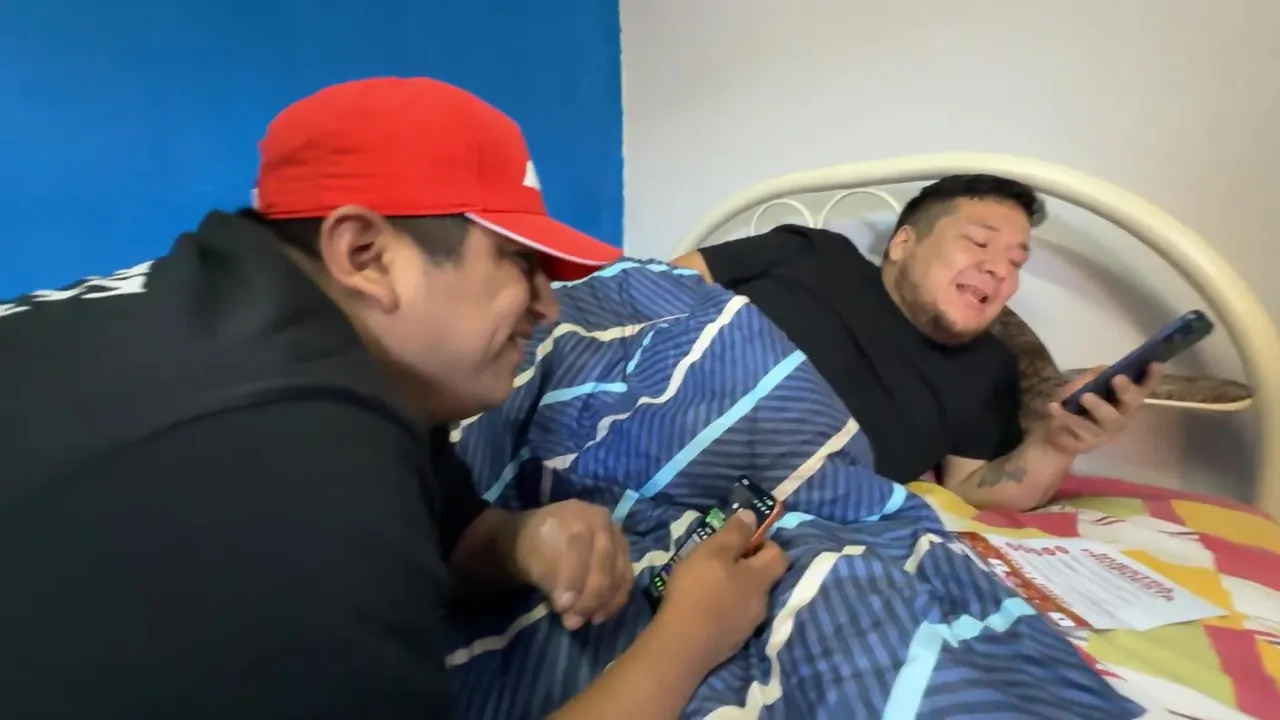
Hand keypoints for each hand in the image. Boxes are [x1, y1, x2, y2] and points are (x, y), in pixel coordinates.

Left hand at [514, 500, 632, 629]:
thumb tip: (567, 606)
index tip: (561, 606)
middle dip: (590, 595)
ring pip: (619, 571)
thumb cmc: (536, 549)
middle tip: (573, 620)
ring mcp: (617, 536)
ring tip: (587, 620)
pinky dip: (616, 600)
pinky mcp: (625, 554)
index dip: (572, 577)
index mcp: (577, 513)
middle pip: (604, 560)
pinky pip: (627, 578)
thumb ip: (551, 578)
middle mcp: (603, 520)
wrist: (544, 539)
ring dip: (604, 601)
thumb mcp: (534, 559)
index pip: (579, 544)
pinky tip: (600, 615)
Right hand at [657, 511, 788, 669]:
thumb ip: (735, 532)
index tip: (738, 539)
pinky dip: (721, 607)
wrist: (681, 646)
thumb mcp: (713, 551)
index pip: (780, 554)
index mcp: (761, 578)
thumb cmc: (698, 590)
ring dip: (731, 587)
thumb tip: (753, 516)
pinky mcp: (732, 642)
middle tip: (715, 560)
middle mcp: (762, 603)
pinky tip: (700, 606)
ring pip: (746, 597)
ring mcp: (748, 626)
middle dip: (744, 565)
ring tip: (703, 583)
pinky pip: (732, 616)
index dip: (763, 542)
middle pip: (762, 577)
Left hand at [1037, 363, 1163, 456]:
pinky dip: (1063, 417)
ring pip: (1106, 421)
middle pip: (1131, 406)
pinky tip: (1054, 407)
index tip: (1156, 363)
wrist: (1056, 436)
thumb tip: (1106, 369)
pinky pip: (1076, 431)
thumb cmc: (1076, 407)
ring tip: (1083, 396)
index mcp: (1124, 402)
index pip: (1143, 390)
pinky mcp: (1086, 444)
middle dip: (1126, 391)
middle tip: (1116, 378)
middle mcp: (1121, 418)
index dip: (1151, 378)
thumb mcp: (1083, 387)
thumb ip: (1094, 377)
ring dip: (1097, 406)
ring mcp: (1105, 434)